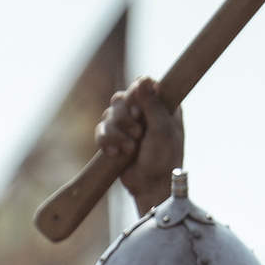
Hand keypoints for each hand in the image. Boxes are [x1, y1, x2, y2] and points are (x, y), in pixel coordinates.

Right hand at [96, 77, 183, 211]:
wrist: (150, 185)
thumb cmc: (164, 158)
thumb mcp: (162, 128)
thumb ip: (152, 103)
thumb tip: (143, 78)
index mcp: (161, 104)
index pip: (140, 84)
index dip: (135, 95)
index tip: (139, 112)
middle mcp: (143, 111)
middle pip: (120, 98)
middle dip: (125, 118)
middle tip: (138, 134)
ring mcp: (127, 125)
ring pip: (108, 115)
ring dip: (117, 134)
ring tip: (130, 149)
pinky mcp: (114, 139)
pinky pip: (100, 131)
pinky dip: (106, 142)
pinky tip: (115, 154)